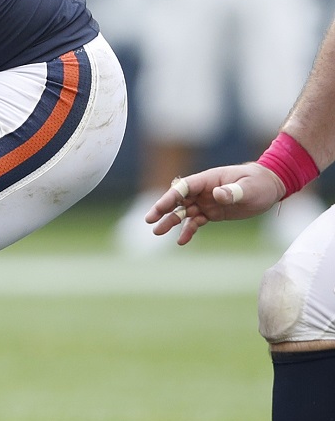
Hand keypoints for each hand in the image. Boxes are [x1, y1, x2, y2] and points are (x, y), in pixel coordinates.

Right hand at [144, 162, 285, 245]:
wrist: (271, 187)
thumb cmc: (260, 183)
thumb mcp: (249, 187)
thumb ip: (232, 191)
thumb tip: (216, 194)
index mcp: (208, 180)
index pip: (183, 188)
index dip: (170, 198)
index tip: (159, 208)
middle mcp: (203, 191)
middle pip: (178, 200)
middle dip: (162, 209)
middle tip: (149, 220)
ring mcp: (206, 202)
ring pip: (184, 213)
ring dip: (171, 222)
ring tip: (157, 232)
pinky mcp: (212, 213)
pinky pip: (196, 222)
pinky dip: (188, 231)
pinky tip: (181, 241)